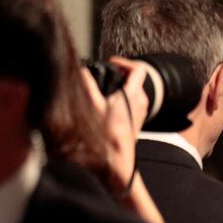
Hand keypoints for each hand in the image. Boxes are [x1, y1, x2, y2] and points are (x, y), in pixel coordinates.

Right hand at [81, 56, 150, 193]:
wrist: (117, 159)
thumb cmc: (108, 135)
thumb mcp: (93, 105)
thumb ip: (87, 84)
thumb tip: (82, 71)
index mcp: (134, 94)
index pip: (138, 69)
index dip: (124, 62)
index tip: (112, 63)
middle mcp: (141, 102)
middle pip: (134, 79)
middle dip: (119, 74)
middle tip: (105, 73)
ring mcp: (140, 112)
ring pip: (132, 91)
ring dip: (119, 86)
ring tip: (104, 88)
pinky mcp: (136, 120)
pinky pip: (130, 102)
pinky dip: (120, 98)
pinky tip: (106, 104)